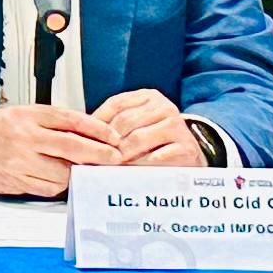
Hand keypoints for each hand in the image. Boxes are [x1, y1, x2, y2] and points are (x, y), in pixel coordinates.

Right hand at [0, 104, 122, 198]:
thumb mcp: (25, 114)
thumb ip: (55, 122)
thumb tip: (90, 132)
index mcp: (28, 117)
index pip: (71, 120)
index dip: (97, 129)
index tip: (113, 136)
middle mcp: (25, 138)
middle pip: (71, 147)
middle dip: (98, 154)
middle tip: (114, 157)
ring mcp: (20, 162)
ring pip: (62, 171)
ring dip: (79, 171)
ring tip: (87, 168)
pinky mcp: (17, 182)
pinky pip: (48, 187)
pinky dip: (60, 184)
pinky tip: (63, 178)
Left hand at [90, 88, 211, 168]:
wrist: (190, 158)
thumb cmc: (156, 143)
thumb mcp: (135, 126)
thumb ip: (112, 125)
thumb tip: (82, 136)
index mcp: (149, 97)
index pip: (115, 104)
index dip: (97, 122)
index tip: (85, 139)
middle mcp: (165, 108)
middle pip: (124, 122)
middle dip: (107, 143)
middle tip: (94, 158)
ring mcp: (177, 127)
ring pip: (137, 139)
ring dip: (120, 156)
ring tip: (109, 167)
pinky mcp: (185, 149)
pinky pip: (154, 158)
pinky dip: (138, 167)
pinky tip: (129, 174)